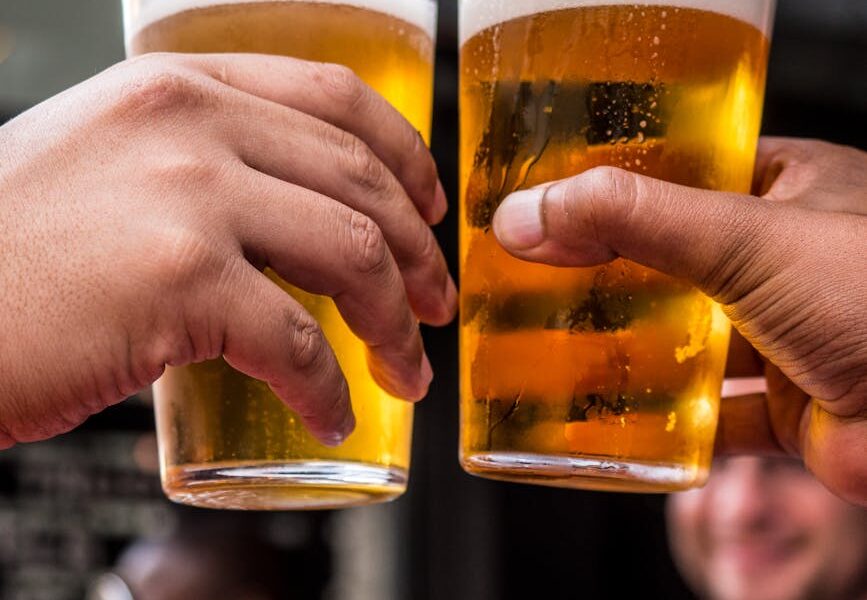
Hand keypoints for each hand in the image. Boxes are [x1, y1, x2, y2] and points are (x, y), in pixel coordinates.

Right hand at [0, 53, 456, 447]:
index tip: (431, 211)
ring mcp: (187, 197)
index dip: (406, 156)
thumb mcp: (111, 162)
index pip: (336, 98)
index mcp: (182, 87)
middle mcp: (191, 124)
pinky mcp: (178, 280)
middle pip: (361, 183)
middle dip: (419, 256)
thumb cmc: (10, 248)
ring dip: (396, 324)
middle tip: (436, 306)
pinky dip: (328, 389)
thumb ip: (200, 170)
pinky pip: (294, 343)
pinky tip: (332, 416)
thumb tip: (289, 228)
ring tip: (408, 370)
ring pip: (350, 256)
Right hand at [492, 138, 866, 505]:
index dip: (615, 189)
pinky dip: (666, 424)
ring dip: (631, 354)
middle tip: (538, 280)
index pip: (682, 176)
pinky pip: (710, 416)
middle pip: (674, 264)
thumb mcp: (746, 237)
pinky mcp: (789, 409)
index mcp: (788, 191)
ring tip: (556, 351)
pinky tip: (616, 424)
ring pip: (688, 343)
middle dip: (610, 279)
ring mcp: (787, 337)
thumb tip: (529, 216)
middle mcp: (786, 261)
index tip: (549, 203)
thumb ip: (634, 221)